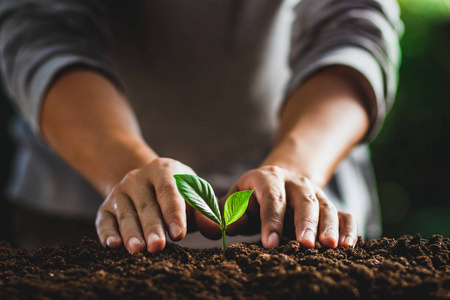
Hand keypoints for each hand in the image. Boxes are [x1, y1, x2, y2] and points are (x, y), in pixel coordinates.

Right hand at [95, 157, 201, 253]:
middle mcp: (138, 178)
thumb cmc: (179, 193)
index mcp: (163, 169)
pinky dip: (107, 233)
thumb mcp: (194, 194)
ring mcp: (120, 191)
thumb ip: (206, 210)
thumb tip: (216, 228)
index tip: (179, 233)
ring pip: (125, 214)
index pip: (169, 190)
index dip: (174, 212)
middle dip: (152, 227)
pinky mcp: (106, 207)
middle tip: (157, 246)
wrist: (147, 183)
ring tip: (138, 250)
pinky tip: (113, 245)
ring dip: (131, 233)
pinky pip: (104, 220)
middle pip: (146, 205)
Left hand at [217, 165, 357, 248]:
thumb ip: (222, 213)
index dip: (271, 218)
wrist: (276, 183)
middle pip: (303, 199)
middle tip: (306, 245)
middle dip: (305, 222)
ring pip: (326, 206)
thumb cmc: (249, 199)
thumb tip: (215, 227)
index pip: (270, 196)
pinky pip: (344, 213)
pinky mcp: (329, 205)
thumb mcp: (233, 201)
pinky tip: (350, 246)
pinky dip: (349, 228)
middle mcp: (294, 182)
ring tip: (331, 247)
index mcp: (266, 177)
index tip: (269, 243)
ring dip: (329, 226)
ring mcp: (314, 192)